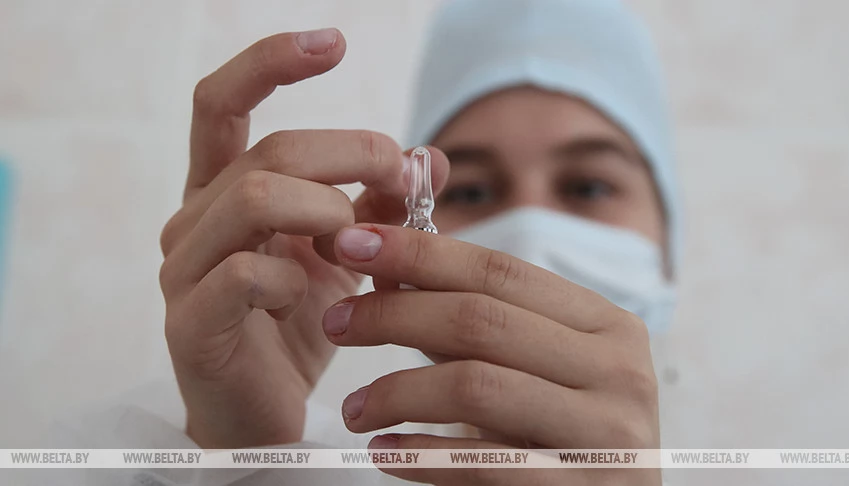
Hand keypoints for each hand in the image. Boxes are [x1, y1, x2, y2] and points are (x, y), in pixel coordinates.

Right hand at [158, 30, 447, 447]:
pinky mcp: (190, 322)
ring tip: (355, 242)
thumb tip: (430, 156)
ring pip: (252, 196)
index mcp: (224, 192)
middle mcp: (193, 219)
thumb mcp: (353, 254)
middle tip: (402, 176)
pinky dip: (294, 276)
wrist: (266, 413)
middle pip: (271, 149)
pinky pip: (242, 274)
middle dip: (350, 153)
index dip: (270, 62)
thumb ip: (383, 204)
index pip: (223, 104)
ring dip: (327, 209)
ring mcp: (183, 270)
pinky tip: (314, 296)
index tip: (335, 42)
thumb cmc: (304, 325)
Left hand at [322, 224, 660, 484]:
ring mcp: (607, 433)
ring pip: (476, 386)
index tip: (353, 241)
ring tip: (354, 409)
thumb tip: (385, 263)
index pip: (500, 271)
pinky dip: (421, 455)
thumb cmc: (562, 432)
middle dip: (393, 314)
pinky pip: (482, 465)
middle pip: (482, 321)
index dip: (420, 252)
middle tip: (337, 322)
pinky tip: (384, 450)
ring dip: (397, 392)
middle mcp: (617, 369)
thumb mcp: (530, 364)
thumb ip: (470, 316)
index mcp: (604, 324)